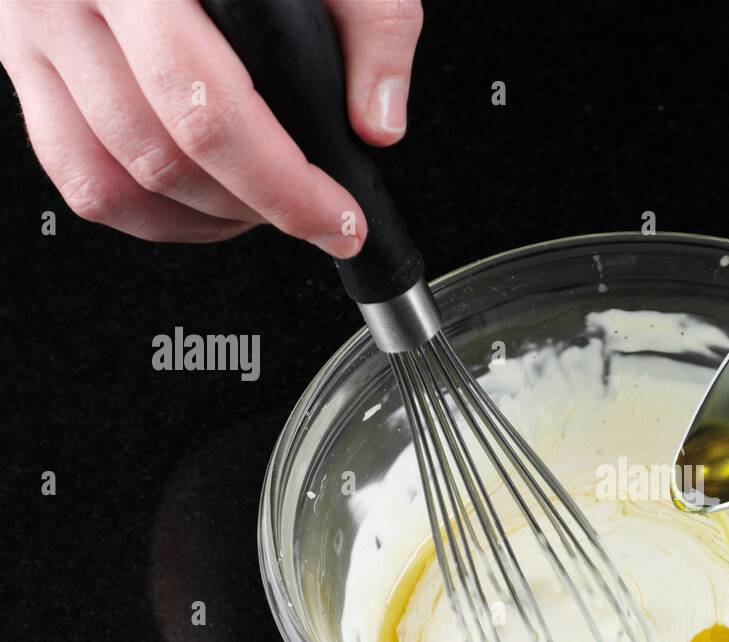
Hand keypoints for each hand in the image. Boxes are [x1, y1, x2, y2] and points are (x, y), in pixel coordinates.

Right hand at [0, 0, 422, 252]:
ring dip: (203, 219)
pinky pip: (76, 174)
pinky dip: (149, 210)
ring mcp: (32, 28)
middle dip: (255, 208)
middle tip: (313, 212)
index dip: (285, 187)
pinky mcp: (21, 56)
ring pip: (112, 182)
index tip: (340, 220)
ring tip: (263, 204)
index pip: (209, 109)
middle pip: (162, 157)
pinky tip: (206, 200)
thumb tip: (379, 122)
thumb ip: (371, 19)